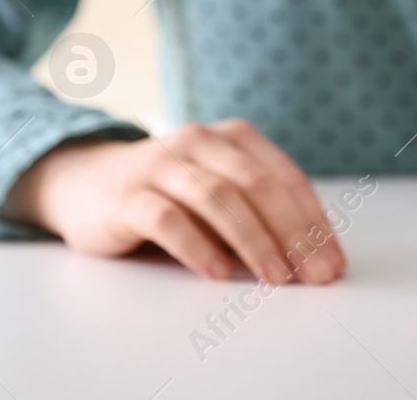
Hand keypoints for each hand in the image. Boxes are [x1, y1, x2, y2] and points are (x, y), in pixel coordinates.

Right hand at [5, 119, 346, 283]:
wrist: (84, 183)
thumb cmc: (167, 194)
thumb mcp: (217, 192)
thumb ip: (257, 212)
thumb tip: (313, 258)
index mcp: (231, 138)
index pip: (284, 177)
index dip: (313, 220)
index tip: (331, 262)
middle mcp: (198, 142)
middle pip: (256, 184)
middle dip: (292, 232)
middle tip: (313, 275)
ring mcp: (160, 164)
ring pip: (216, 197)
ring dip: (253, 240)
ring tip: (275, 277)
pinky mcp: (127, 195)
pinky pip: (167, 219)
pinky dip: (197, 246)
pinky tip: (218, 273)